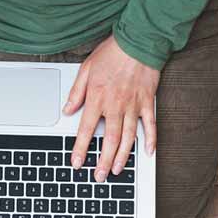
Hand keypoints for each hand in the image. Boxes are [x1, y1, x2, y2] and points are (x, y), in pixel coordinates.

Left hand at [64, 35, 159, 182]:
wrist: (138, 41)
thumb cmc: (112, 53)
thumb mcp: (86, 69)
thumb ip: (76, 92)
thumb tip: (67, 110)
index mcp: (98, 98)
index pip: (86, 129)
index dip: (80, 148)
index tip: (76, 163)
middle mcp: (115, 105)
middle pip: (109, 140)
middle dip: (102, 161)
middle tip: (99, 176)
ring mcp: (133, 106)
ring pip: (128, 137)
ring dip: (122, 157)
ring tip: (116, 170)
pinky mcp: (147, 103)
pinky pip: (149, 125)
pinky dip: (150, 140)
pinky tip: (147, 153)